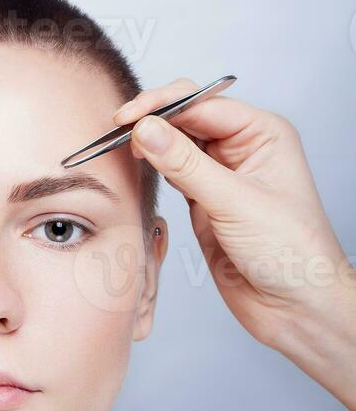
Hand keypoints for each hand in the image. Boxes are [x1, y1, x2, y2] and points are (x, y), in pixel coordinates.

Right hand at [113, 78, 355, 410]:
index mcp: (263, 134)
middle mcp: (243, 149)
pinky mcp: (204, 203)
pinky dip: (152, 170)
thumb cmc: (292, 254)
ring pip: (176, 145)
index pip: (202, 104)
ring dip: (149, 144)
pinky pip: (172, 174)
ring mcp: (221, 176)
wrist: (294, 307)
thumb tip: (146, 130)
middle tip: (117, 131)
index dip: (162, 107)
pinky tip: (135, 166)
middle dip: (152, 120)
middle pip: (186, 118)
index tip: (127, 119)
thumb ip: (186, 165)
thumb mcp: (235, 203)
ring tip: (119, 146)